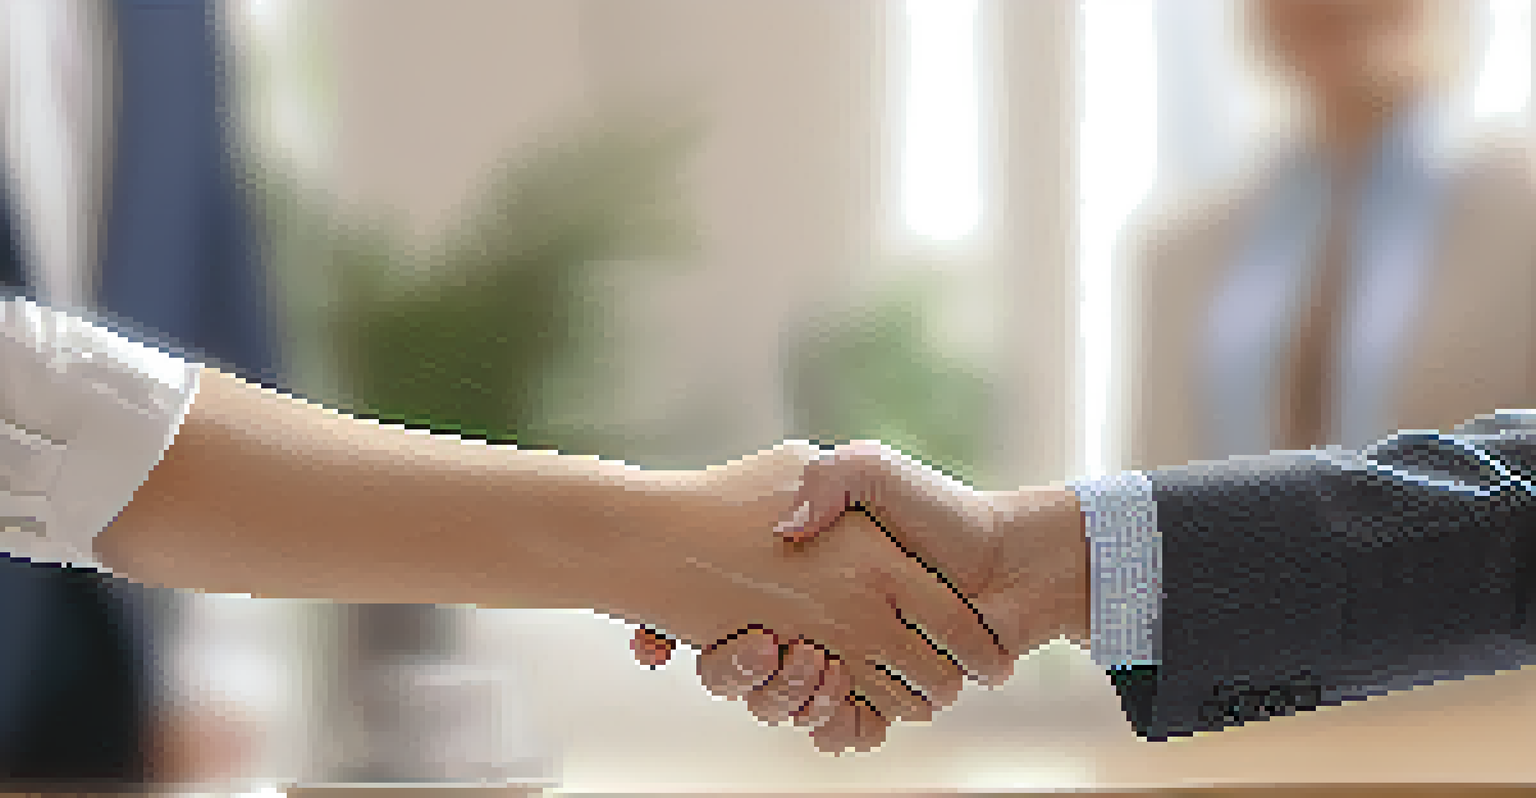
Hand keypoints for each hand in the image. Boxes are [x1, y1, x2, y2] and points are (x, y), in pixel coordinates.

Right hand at [632, 441, 1089, 751]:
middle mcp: (819, 625)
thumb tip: (789, 532)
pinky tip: (854, 707)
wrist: (1012, 560)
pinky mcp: (882, 696)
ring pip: (796, 708)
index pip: (731, 621)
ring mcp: (849, 664)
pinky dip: (843, 727)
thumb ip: (828, 479)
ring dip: (799, 701)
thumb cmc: (939, 511)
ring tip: (825, 672)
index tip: (736, 632)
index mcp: (804, 579)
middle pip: (756, 675)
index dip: (722, 637)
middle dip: (756, 676)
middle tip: (780, 649)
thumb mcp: (873, 469)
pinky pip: (843, 730)